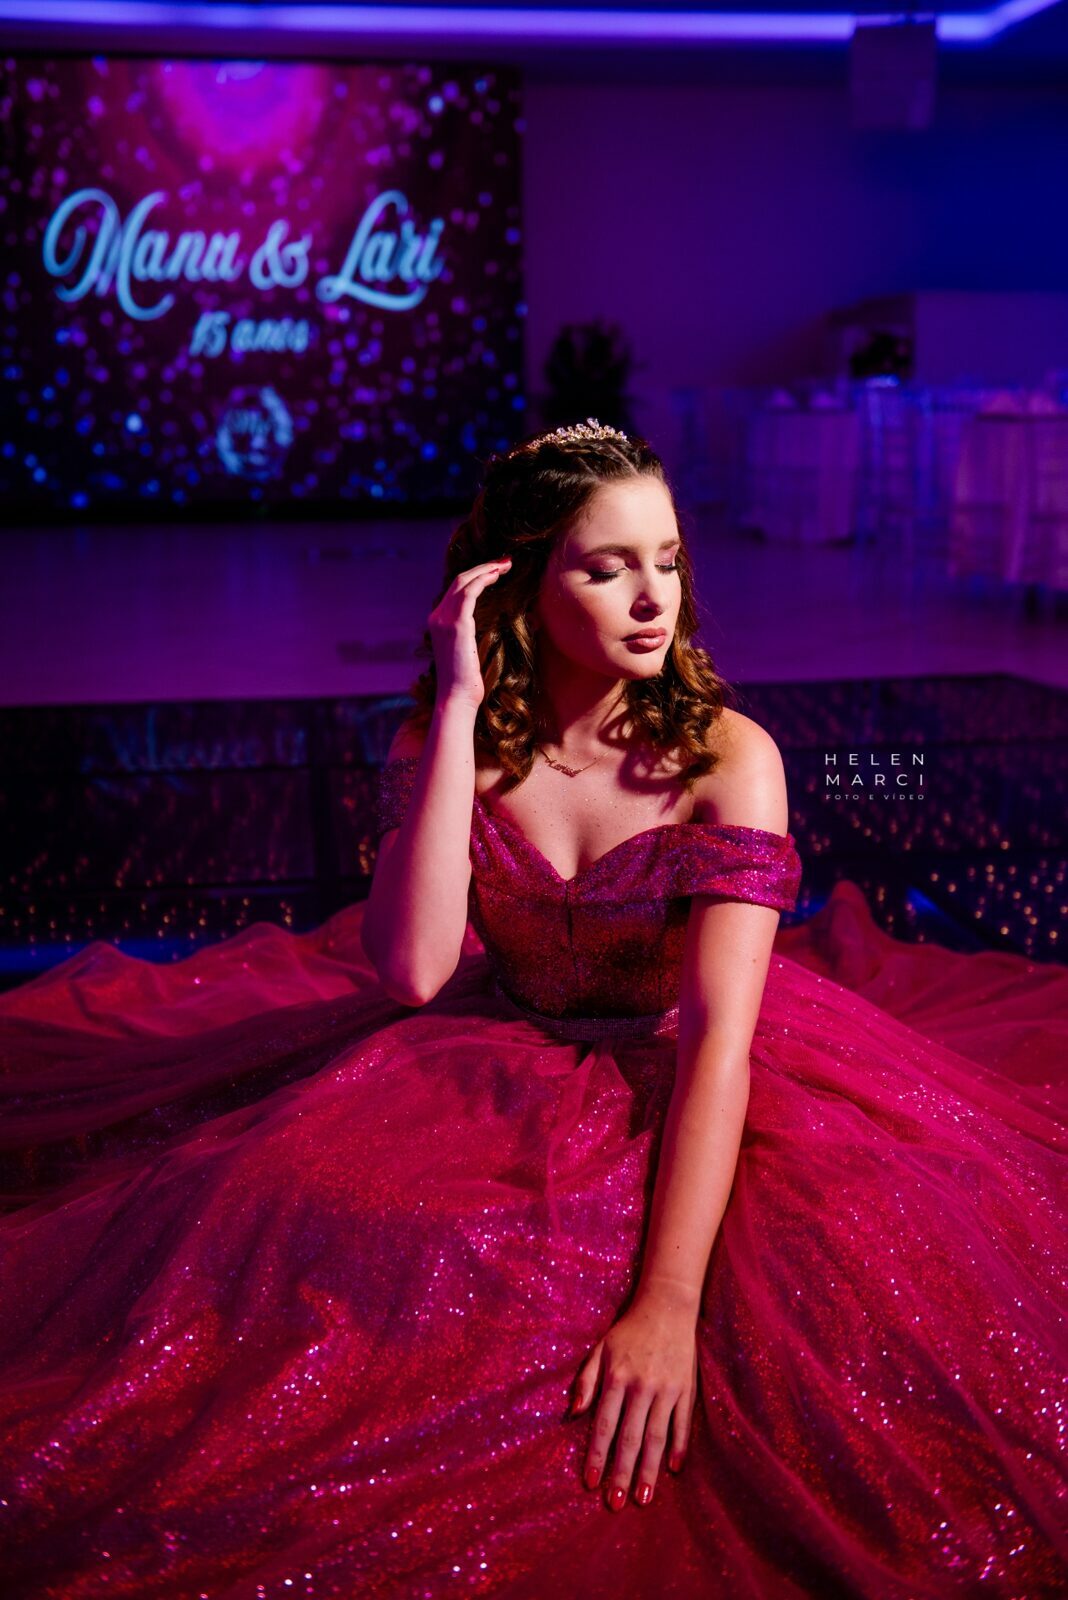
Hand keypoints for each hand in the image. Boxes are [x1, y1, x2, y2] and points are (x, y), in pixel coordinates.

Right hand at [427, 556, 511, 710]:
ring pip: (464, 581)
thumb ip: (473, 633)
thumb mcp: (469, 651)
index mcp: (438, 621)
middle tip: (505, 561)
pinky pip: (469, 592)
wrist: (457, 697)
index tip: (497, 570)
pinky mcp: (456, 624)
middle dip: (483, 567)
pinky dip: (484, 579)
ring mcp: (443, 619)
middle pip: (459, 580)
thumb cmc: (468, 681)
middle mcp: (437, 616)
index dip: (477, 576)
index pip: (456, 590)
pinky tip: (498, 575)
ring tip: (506, 564)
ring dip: (487, 569)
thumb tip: (496, 621)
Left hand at [570, 1291, 698, 1510]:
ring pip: (656, 1437)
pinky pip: (683, 1424)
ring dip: (649, 1470)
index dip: (597, 1456)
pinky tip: (673, 1470)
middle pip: (629, 1438)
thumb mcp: (599, 1350)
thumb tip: (572, 1415)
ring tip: (643, 1498)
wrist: (667, 1306)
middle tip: (615, 1504)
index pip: (603, 1425)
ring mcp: (666, 1389)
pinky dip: (679, 1447)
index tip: (591, 1484)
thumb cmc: (628, 1331)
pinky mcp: (686, 1389)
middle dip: (621, 1473)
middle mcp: (641, 1386)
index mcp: (616, 1377)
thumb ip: (585, 1382)